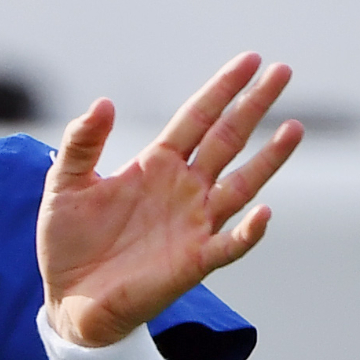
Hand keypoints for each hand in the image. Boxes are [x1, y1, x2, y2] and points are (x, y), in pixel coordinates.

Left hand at [38, 53, 302, 346]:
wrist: (69, 299)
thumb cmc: (68, 241)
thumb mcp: (65, 185)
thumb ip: (81, 143)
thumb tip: (103, 103)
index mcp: (156, 165)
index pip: (197, 118)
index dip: (222, 89)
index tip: (251, 60)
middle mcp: (183, 188)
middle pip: (227, 139)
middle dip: (254, 106)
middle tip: (283, 72)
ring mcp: (194, 224)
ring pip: (241, 185)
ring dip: (268, 159)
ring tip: (294, 129)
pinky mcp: (194, 262)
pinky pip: (230, 245)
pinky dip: (249, 232)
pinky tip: (264, 212)